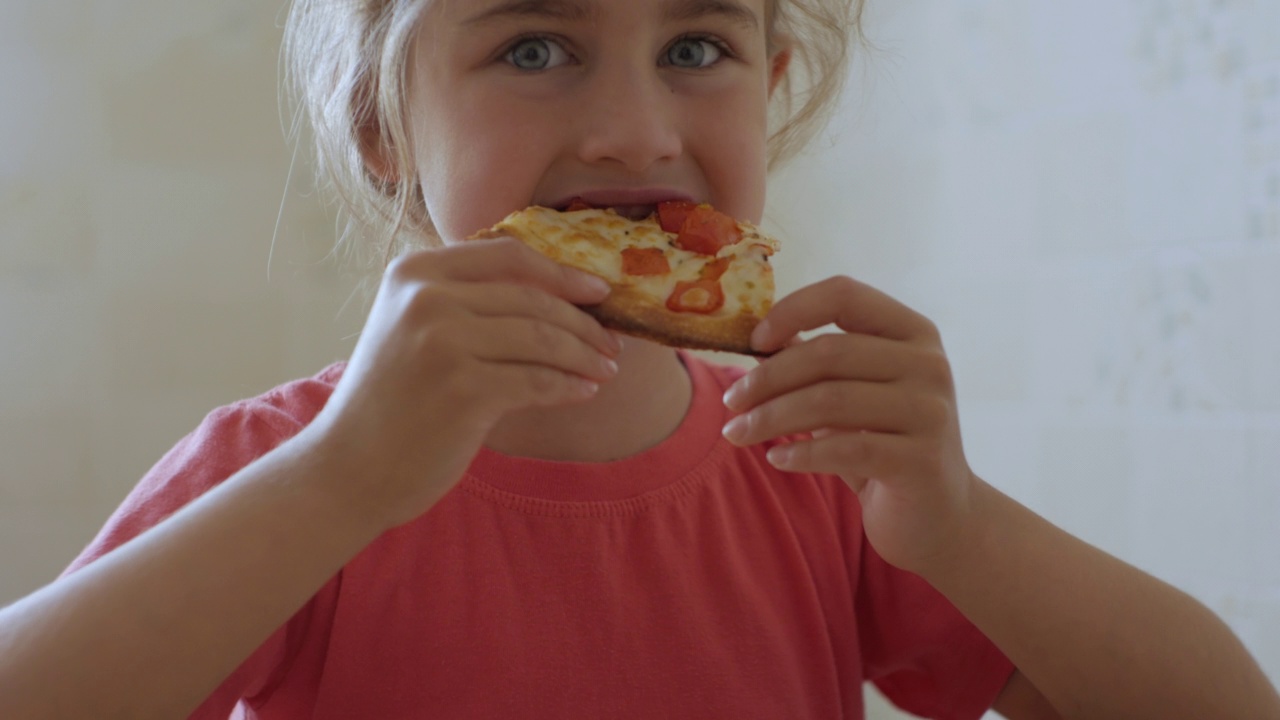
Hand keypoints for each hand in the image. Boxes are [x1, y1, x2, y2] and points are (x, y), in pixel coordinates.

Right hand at [307, 237, 621, 528]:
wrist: (348, 469)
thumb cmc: (392, 402)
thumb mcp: (413, 329)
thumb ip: (465, 302)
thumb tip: (559, 294)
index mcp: (414, 272)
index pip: (508, 255)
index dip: (561, 271)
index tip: (598, 291)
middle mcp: (427, 298)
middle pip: (533, 298)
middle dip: (583, 323)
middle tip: (611, 343)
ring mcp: (444, 342)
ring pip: (543, 339)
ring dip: (584, 356)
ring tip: (605, 369)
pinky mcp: (464, 389)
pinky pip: (538, 381)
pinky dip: (569, 387)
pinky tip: (584, 392)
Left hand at [720, 275, 977, 575]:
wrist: (940, 515)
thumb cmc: (885, 445)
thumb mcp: (854, 395)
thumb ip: (820, 365)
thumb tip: (757, 343)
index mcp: (913, 332)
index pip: (845, 294)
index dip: (792, 311)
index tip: (754, 342)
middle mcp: (929, 364)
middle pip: (829, 352)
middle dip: (768, 377)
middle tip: (731, 402)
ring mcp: (929, 412)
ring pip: (831, 400)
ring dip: (772, 417)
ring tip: (737, 433)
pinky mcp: (921, 461)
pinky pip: (846, 448)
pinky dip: (802, 452)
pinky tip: (777, 458)